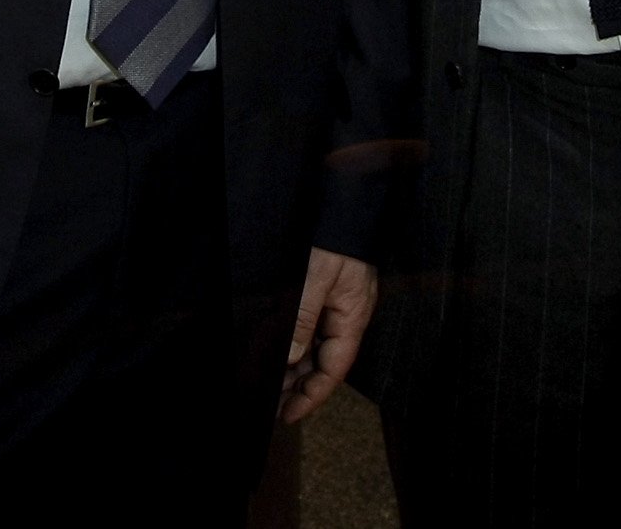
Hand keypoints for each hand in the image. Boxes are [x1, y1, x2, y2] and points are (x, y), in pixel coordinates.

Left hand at [280, 248, 376, 423]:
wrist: (344, 207)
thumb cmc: (337, 239)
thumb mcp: (318, 277)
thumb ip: (304, 317)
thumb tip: (291, 356)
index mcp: (352, 318)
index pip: (334, 369)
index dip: (312, 395)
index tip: (289, 414)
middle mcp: (344, 318)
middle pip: (322, 363)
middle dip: (298, 386)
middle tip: (271, 406)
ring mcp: (334, 308)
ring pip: (313, 349)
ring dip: (293, 368)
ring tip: (269, 386)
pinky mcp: (322, 297)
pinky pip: (307, 330)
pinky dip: (291, 345)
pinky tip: (274, 354)